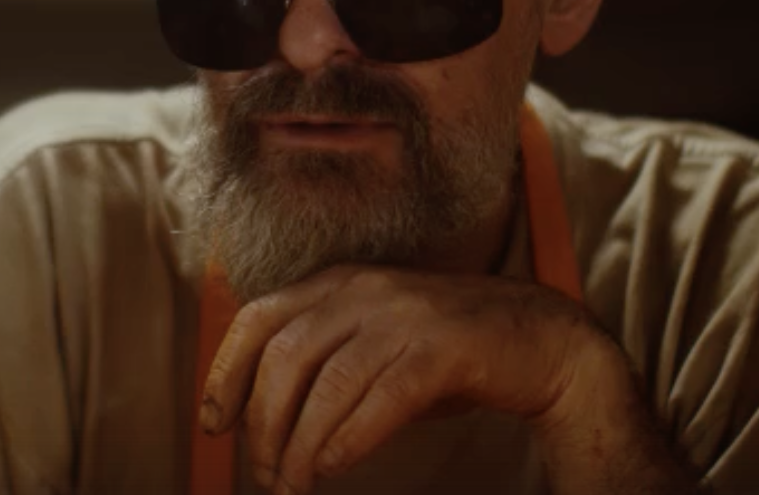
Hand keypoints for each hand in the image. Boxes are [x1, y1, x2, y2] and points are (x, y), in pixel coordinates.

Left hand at [200, 264, 628, 494]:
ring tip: (294, 485)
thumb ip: (322, 364)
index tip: (214, 423)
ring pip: (328, 383)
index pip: (257, 318)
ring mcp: (404, 315)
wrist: (543, 340)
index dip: (226, 371)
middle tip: (265, 474)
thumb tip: (262, 417)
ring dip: (301, 444)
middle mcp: (364, 290)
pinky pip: (382, 396)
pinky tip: (331, 466)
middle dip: (264, 423)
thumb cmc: (447, 354)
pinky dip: (348, 437)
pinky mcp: (444, 348)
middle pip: (285, 356)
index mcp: (338, 283)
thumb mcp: (372, 345)